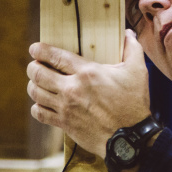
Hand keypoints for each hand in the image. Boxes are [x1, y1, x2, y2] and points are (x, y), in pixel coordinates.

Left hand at [27, 30, 150, 159]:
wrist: (129, 137)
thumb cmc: (133, 104)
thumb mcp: (138, 71)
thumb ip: (133, 48)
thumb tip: (129, 33)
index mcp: (87, 72)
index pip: (55, 56)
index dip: (40, 50)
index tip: (34, 48)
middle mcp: (72, 88)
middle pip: (38, 73)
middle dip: (33, 67)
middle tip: (35, 65)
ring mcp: (66, 107)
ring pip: (35, 93)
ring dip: (33, 85)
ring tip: (37, 83)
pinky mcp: (64, 123)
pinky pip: (40, 113)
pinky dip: (37, 107)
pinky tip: (43, 103)